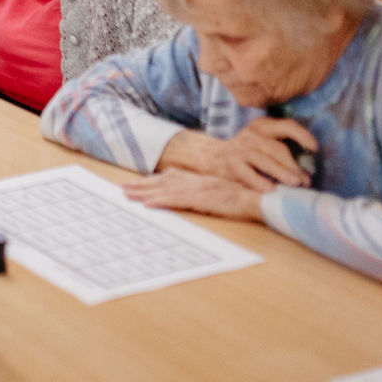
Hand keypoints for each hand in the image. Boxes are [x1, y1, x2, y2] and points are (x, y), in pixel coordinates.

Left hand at [122, 170, 265, 222]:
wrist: (258, 197)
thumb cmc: (242, 197)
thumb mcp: (219, 191)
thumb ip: (203, 191)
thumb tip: (191, 196)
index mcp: (199, 179)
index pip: (170, 178)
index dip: (152, 180)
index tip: (137, 182)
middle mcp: (194, 181)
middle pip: (162, 182)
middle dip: (141, 185)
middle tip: (123, 188)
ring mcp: (196, 189)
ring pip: (164, 190)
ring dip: (144, 192)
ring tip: (127, 194)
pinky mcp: (200, 199)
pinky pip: (176, 200)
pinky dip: (160, 201)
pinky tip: (148, 204)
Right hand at [159, 120, 317, 189]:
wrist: (215, 157)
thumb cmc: (248, 152)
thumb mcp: (263, 142)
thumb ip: (282, 149)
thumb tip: (306, 172)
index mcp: (262, 126)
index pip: (285, 126)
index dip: (301, 135)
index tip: (314, 148)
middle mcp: (251, 134)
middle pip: (277, 149)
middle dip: (293, 166)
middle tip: (305, 180)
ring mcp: (240, 148)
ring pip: (265, 161)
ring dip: (282, 173)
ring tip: (296, 183)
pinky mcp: (232, 164)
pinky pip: (249, 174)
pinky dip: (260, 182)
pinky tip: (271, 190)